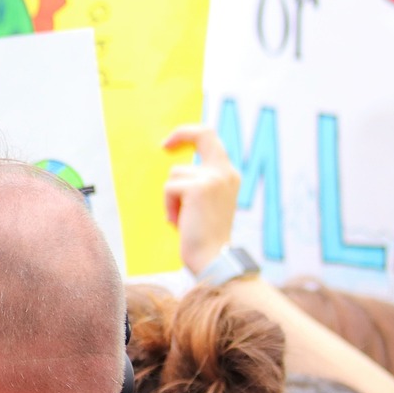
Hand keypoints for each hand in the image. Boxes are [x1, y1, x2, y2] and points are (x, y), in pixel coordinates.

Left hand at [161, 124, 241, 275]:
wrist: (213, 259)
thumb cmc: (204, 238)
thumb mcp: (206, 205)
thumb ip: (198, 185)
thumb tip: (173, 173)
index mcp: (229, 176)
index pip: (212, 139)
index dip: (190, 133)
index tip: (171, 142)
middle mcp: (225, 172)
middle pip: (203, 134)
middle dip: (181, 134)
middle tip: (164, 145)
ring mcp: (213, 178)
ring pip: (175, 174)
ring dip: (171, 198)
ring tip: (182, 219)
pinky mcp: (199, 187)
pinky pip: (169, 188)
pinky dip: (169, 207)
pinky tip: (178, 223)